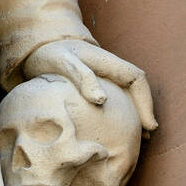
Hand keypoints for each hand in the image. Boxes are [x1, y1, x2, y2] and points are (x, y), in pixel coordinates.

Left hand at [23, 39, 157, 134]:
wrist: (36, 47)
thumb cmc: (49, 53)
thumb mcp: (62, 62)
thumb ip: (81, 76)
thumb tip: (101, 100)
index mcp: (106, 61)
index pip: (136, 78)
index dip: (146, 101)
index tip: (149, 125)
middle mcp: (109, 68)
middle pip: (135, 89)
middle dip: (144, 110)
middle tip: (146, 137)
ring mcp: (103, 76)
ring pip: (126, 95)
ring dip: (134, 113)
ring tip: (137, 138)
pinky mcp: (93, 84)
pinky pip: (114, 98)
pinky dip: (120, 112)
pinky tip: (114, 130)